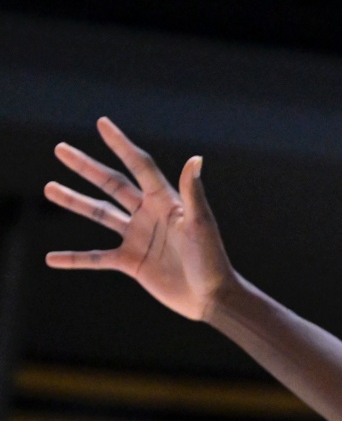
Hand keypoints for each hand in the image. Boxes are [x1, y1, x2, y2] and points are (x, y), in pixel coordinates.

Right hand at [46, 117, 236, 320]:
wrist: (212, 298)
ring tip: (49, 188)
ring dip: (75, 201)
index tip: (102, 123)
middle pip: (112, 184)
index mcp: (166, 201)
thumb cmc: (212, 260)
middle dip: (86, 167)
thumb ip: (192, 192)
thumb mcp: (201, 224)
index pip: (139, 166)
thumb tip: (195, 158)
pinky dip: (74, 258)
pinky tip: (52, 258)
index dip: (120, 144)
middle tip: (60, 149)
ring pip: (100, 214)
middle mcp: (149, 215)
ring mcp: (138, 237)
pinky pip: (96, 258)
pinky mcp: (131, 262)